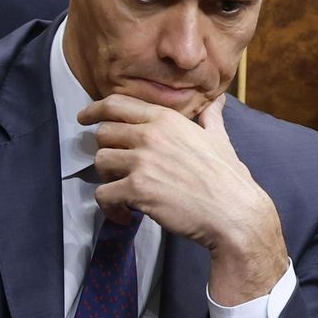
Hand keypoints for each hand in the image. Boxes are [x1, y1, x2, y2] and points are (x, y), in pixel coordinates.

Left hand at [77, 94, 287, 304]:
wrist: (234, 212)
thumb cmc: (228, 177)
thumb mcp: (219, 139)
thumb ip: (211, 118)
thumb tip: (218, 101)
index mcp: (166, 119)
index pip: (116, 104)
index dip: (94, 110)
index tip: (84, 118)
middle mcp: (150, 135)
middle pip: (103, 133)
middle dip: (106, 151)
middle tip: (117, 169)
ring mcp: (142, 162)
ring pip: (100, 161)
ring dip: (107, 179)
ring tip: (124, 193)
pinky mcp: (137, 189)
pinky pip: (103, 195)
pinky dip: (110, 208)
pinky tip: (126, 215)